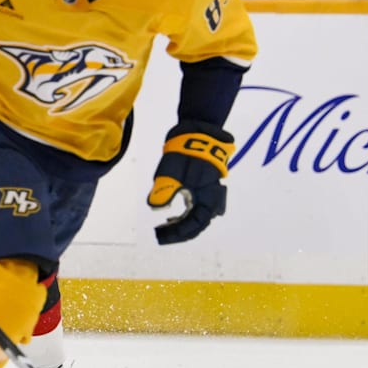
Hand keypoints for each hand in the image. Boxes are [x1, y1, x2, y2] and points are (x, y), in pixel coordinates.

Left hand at [148, 121, 232, 244]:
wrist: (199, 132)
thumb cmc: (187, 153)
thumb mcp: (171, 173)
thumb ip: (163, 192)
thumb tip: (155, 207)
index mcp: (207, 199)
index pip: (194, 226)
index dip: (177, 234)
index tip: (159, 235)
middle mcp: (212, 199)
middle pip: (197, 223)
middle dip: (178, 231)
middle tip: (160, 233)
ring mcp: (210, 192)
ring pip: (198, 216)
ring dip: (182, 223)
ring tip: (165, 225)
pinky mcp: (205, 186)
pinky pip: (197, 206)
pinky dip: (185, 213)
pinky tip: (172, 214)